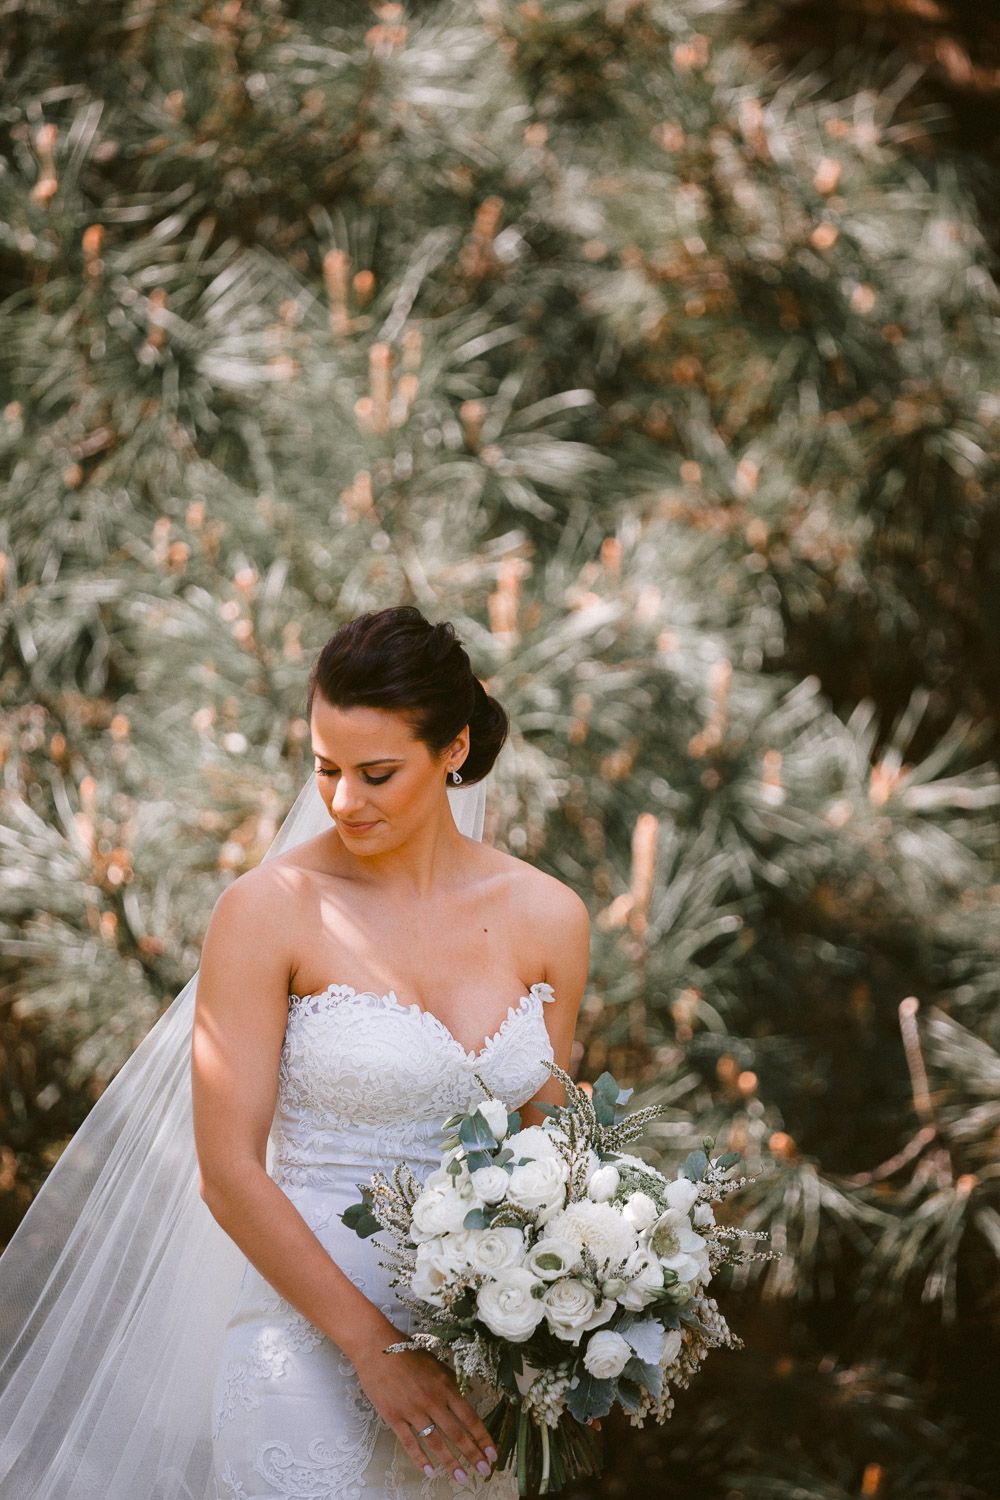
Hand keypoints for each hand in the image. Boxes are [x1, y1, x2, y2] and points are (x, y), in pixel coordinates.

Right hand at [351, 1332, 497, 1484]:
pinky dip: (420, 1459)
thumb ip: (450, 1384)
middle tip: (484, 1472)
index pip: (470, 1417)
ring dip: (451, 1462)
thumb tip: (465, 1399)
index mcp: (446, 1386)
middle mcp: (433, 1401)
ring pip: (436, 1442)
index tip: (492, 1453)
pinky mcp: (394, 1417)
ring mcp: (413, 1410)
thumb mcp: (436, 1364)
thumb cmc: (408, 1352)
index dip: (482, 1437)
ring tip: (462, 1478)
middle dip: (473, 1455)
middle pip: (457, 1433)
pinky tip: (429, 1471)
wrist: (377, 1348)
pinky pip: (410, 1442)